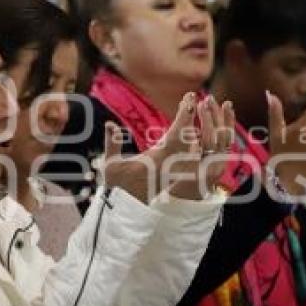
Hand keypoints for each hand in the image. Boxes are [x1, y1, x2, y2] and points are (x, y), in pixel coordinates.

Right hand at [101, 94, 234, 200]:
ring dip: (195, 126)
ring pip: (192, 144)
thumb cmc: (118, 186)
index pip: (177, 134)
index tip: (190, 98)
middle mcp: (170, 164)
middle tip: (193, 97)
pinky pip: (189, 152)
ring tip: (193, 106)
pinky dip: (193, 138)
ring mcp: (174, 168)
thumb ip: (111, 144)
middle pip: (189, 136)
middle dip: (191, 116)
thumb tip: (109, 124)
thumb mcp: (111, 166)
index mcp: (158, 160)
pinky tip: (192, 128)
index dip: (185, 115)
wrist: (129, 209)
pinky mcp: (175, 171)